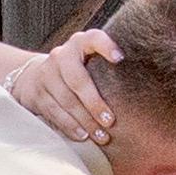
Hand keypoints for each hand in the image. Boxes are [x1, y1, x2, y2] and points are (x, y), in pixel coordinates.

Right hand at [8, 27, 120, 148]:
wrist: (33, 76)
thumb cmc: (76, 71)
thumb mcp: (88, 60)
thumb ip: (107, 66)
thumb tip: (143, 85)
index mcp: (79, 43)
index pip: (93, 38)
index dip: (105, 46)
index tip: (120, 58)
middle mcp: (60, 56)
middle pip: (77, 80)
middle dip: (94, 103)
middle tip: (110, 121)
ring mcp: (46, 75)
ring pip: (66, 100)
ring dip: (85, 121)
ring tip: (101, 136)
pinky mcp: (36, 94)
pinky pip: (54, 112)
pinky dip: (70, 126)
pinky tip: (83, 136)